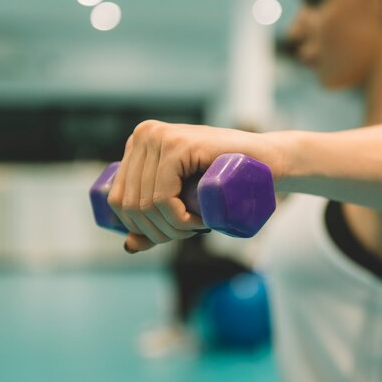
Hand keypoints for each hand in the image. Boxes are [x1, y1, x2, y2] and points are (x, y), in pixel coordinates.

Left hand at [107, 120, 286, 252]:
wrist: (264, 159)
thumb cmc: (225, 179)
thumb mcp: (183, 199)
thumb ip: (155, 220)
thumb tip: (128, 246)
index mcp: (137, 144)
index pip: (117, 198)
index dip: (141, 228)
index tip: (174, 233)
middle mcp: (143, 135)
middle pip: (130, 204)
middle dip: (159, 232)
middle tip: (189, 233)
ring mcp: (159, 137)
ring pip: (146, 204)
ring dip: (173, 229)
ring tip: (197, 228)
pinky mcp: (178, 145)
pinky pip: (162, 198)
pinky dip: (178, 219)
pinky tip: (199, 221)